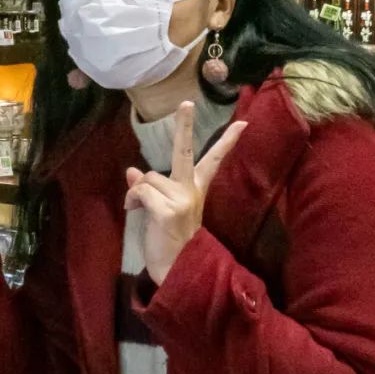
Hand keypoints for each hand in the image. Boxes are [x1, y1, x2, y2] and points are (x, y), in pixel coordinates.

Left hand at [125, 101, 247, 286]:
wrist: (177, 271)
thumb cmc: (170, 241)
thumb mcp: (160, 211)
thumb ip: (151, 189)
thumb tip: (132, 171)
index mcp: (195, 190)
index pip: (212, 161)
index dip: (227, 142)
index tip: (243, 123)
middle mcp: (191, 190)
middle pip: (184, 151)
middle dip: (184, 125)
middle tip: (186, 102)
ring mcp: (181, 199)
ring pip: (148, 178)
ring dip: (136, 192)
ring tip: (136, 210)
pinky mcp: (168, 210)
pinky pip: (140, 191)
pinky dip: (131, 200)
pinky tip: (133, 212)